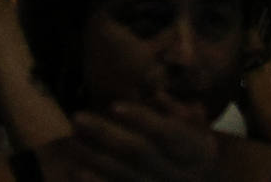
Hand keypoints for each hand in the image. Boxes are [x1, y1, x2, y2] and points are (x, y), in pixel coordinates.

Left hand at [70, 100, 221, 181]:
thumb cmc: (196, 147)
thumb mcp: (198, 127)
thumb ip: (177, 110)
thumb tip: (156, 95)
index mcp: (196, 150)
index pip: (166, 132)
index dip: (141, 118)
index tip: (114, 105)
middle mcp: (180, 175)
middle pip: (139, 153)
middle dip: (106, 134)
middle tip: (77, 116)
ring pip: (125, 176)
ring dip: (94, 158)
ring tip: (72, 139)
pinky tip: (77, 170)